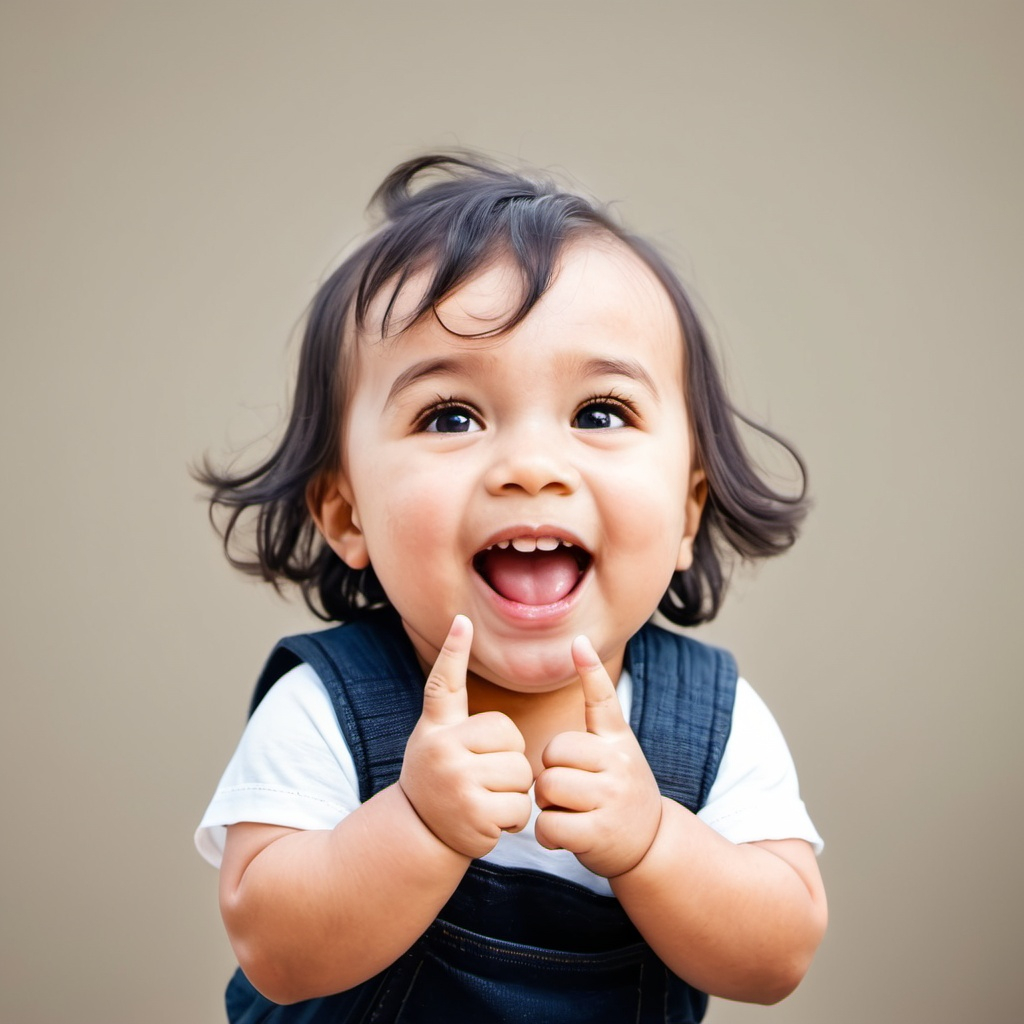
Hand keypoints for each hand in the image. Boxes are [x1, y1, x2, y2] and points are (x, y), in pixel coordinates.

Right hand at [399, 615, 533, 858]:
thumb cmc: (438, 774)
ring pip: (521, 775)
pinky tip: (488, 820)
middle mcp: (442, 751)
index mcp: (437, 728)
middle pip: (512, 740)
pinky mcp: (474, 816)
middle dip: (510, 761)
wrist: (419, 831)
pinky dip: (512, 819)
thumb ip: (451, 698)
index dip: (453, 651)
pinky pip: (520, 808)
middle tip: (481, 777)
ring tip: (484, 798)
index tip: (461, 621)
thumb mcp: (436, 734)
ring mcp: (458, 784)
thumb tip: (459, 628)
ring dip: (513, 792)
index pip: (446, 686)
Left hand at [534, 635, 662, 877]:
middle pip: (552, 754)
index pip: (601, 701)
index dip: (589, 671)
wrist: (651, 843)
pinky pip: (549, 824)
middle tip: (570, 791)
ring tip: (569, 811)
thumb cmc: (621, 789)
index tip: (579, 642)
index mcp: (617, 741)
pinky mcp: (598, 833)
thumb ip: (598, 712)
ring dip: (547, 805)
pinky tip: (565, 836)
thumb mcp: (619, 747)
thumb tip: (581, 649)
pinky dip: (549, 835)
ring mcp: (609, 798)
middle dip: (549, 774)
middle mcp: (617, 764)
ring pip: (547, 788)